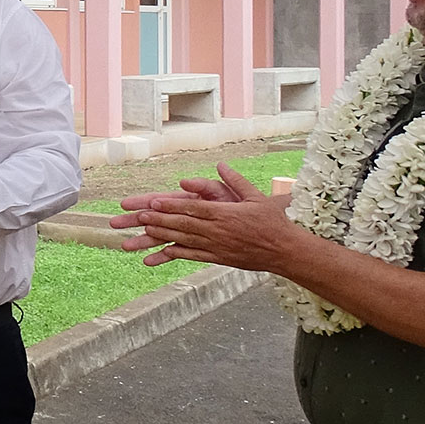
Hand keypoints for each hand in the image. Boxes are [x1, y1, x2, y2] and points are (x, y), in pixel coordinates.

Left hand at [120, 163, 298, 269]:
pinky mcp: (219, 259)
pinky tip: (162, 252)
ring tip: (144, 231)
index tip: (154, 201)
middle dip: (160, 219)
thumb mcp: (256, 197)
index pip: (193, 207)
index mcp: (225, 213)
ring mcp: (217, 246)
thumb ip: (236, 181)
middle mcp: (217, 230)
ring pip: (184, 240)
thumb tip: (221, 164)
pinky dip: (176, 254)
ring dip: (163, 235)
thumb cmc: (272, 222)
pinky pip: (194, 256)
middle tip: (140, 215)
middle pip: (183, 223)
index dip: (172, 204)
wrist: (285, 250)